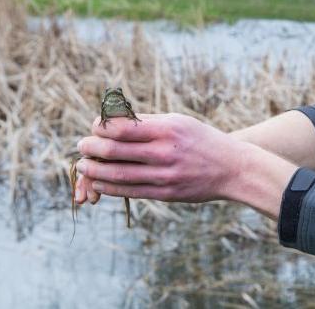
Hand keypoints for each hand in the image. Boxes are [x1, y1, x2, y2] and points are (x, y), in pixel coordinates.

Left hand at [74, 113, 247, 204]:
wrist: (233, 168)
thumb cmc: (202, 140)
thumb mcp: (179, 122)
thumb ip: (148, 122)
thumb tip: (114, 119)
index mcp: (167, 129)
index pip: (122, 127)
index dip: (101, 127)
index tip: (94, 127)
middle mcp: (165, 152)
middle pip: (115, 150)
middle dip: (91, 148)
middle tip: (81, 146)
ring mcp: (165, 175)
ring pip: (118, 175)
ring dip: (95, 171)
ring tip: (83, 166)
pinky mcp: (166, 193)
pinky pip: (130, 192)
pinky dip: (110, 187)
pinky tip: (99, 182)